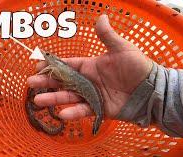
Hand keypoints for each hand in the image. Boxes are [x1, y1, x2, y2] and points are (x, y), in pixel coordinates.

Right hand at [27, 14, 152, 119]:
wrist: (151, 90)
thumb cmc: (138, 67)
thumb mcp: (122, 49)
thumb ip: (108, 36)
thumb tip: (102, 16)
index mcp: (91, 66)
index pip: (67, 65)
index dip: (53, 66)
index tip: (37, 66)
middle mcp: (88, 81)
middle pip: (63, 82)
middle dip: (47, 83)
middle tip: (31, 84)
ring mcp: (93, 96)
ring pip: (69, 97)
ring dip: (54, 99)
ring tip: (38, 100)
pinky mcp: (99, 109)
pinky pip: (83, 111)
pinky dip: (73, 113)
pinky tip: (62, 113)